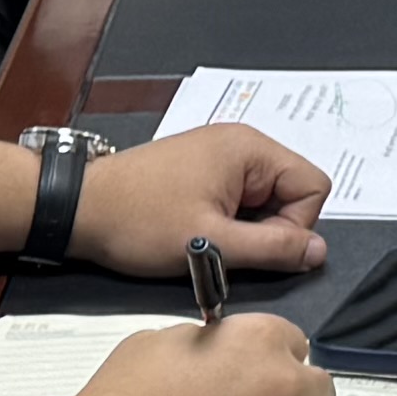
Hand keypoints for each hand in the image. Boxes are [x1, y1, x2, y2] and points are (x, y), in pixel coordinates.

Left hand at [73, 122, 333, 280]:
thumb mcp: (213, 244)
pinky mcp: (202, 169)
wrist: (79, 210)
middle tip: (228, 246)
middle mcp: (239, 143)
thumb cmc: (136, 221)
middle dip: (269, 228)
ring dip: (246, 228)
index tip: (257, 247)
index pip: (312, 186)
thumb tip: (318, 252)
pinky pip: (239, 199)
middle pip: (291, 192)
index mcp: (249, 148)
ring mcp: (219, 154)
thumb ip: (274, 249)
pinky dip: (228, 221)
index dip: (295, 227)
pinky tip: (198, 231)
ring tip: (207, 238)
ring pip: (264, 200)